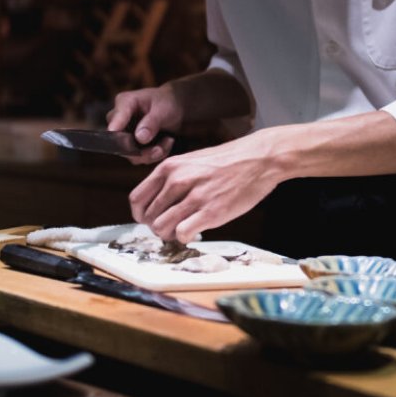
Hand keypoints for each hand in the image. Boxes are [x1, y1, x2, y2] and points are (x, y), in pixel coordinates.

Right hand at [106, 86, 181, 164]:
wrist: (176, 109)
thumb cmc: (167, 102)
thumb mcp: (163, 110)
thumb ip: (152, 122)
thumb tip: (140, 138)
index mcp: (124, 102)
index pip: (115, 119)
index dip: (117, 132)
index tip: (121, 143)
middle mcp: (119, 120)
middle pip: (120, 142)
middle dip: (142, 150)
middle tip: (161, 148)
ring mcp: (124, 134)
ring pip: (131, 154)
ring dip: (152, 153)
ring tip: (168, 141)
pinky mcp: (132, 146)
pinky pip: (140, 158)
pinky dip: (155, 154)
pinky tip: (166, 143)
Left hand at [129, 130, 283, 242]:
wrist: (258, 158)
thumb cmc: (228, 161)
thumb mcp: (191, 161)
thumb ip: (173, 179)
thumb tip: (159, 202)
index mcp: (170, 167)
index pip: (137, 199)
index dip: (140, 214)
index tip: (149, 219)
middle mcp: (178, 181)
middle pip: (149, 217)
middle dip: (157, 227)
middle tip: (171, 227)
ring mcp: (194, 197)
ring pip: (162, 228)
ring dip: (169, 235)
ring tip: (182, 230)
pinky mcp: (211, 212)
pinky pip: (182, 233)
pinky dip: (185, 237)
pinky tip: (195, 231)